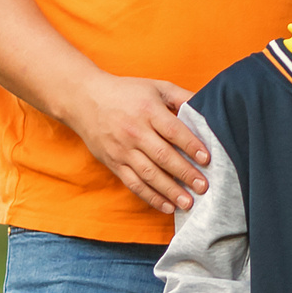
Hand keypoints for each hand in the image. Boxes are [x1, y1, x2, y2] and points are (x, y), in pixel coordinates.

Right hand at [67, 73, 208, 212]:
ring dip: (170, 190)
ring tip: (188, 203)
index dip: (191, 145)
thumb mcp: (155, 86)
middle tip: (203, 187)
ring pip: (149, 174)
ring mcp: (123, 150)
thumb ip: (182, 96)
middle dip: (185, 173)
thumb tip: (207, 106)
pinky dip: (151, 197)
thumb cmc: (126, 92)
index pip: (173, 131)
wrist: (85, 100)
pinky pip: (134, 184)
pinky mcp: (114, 163)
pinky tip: (167, 206)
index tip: (207, 159)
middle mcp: (135, 132)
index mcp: (148, 111)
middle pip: (163, 156)